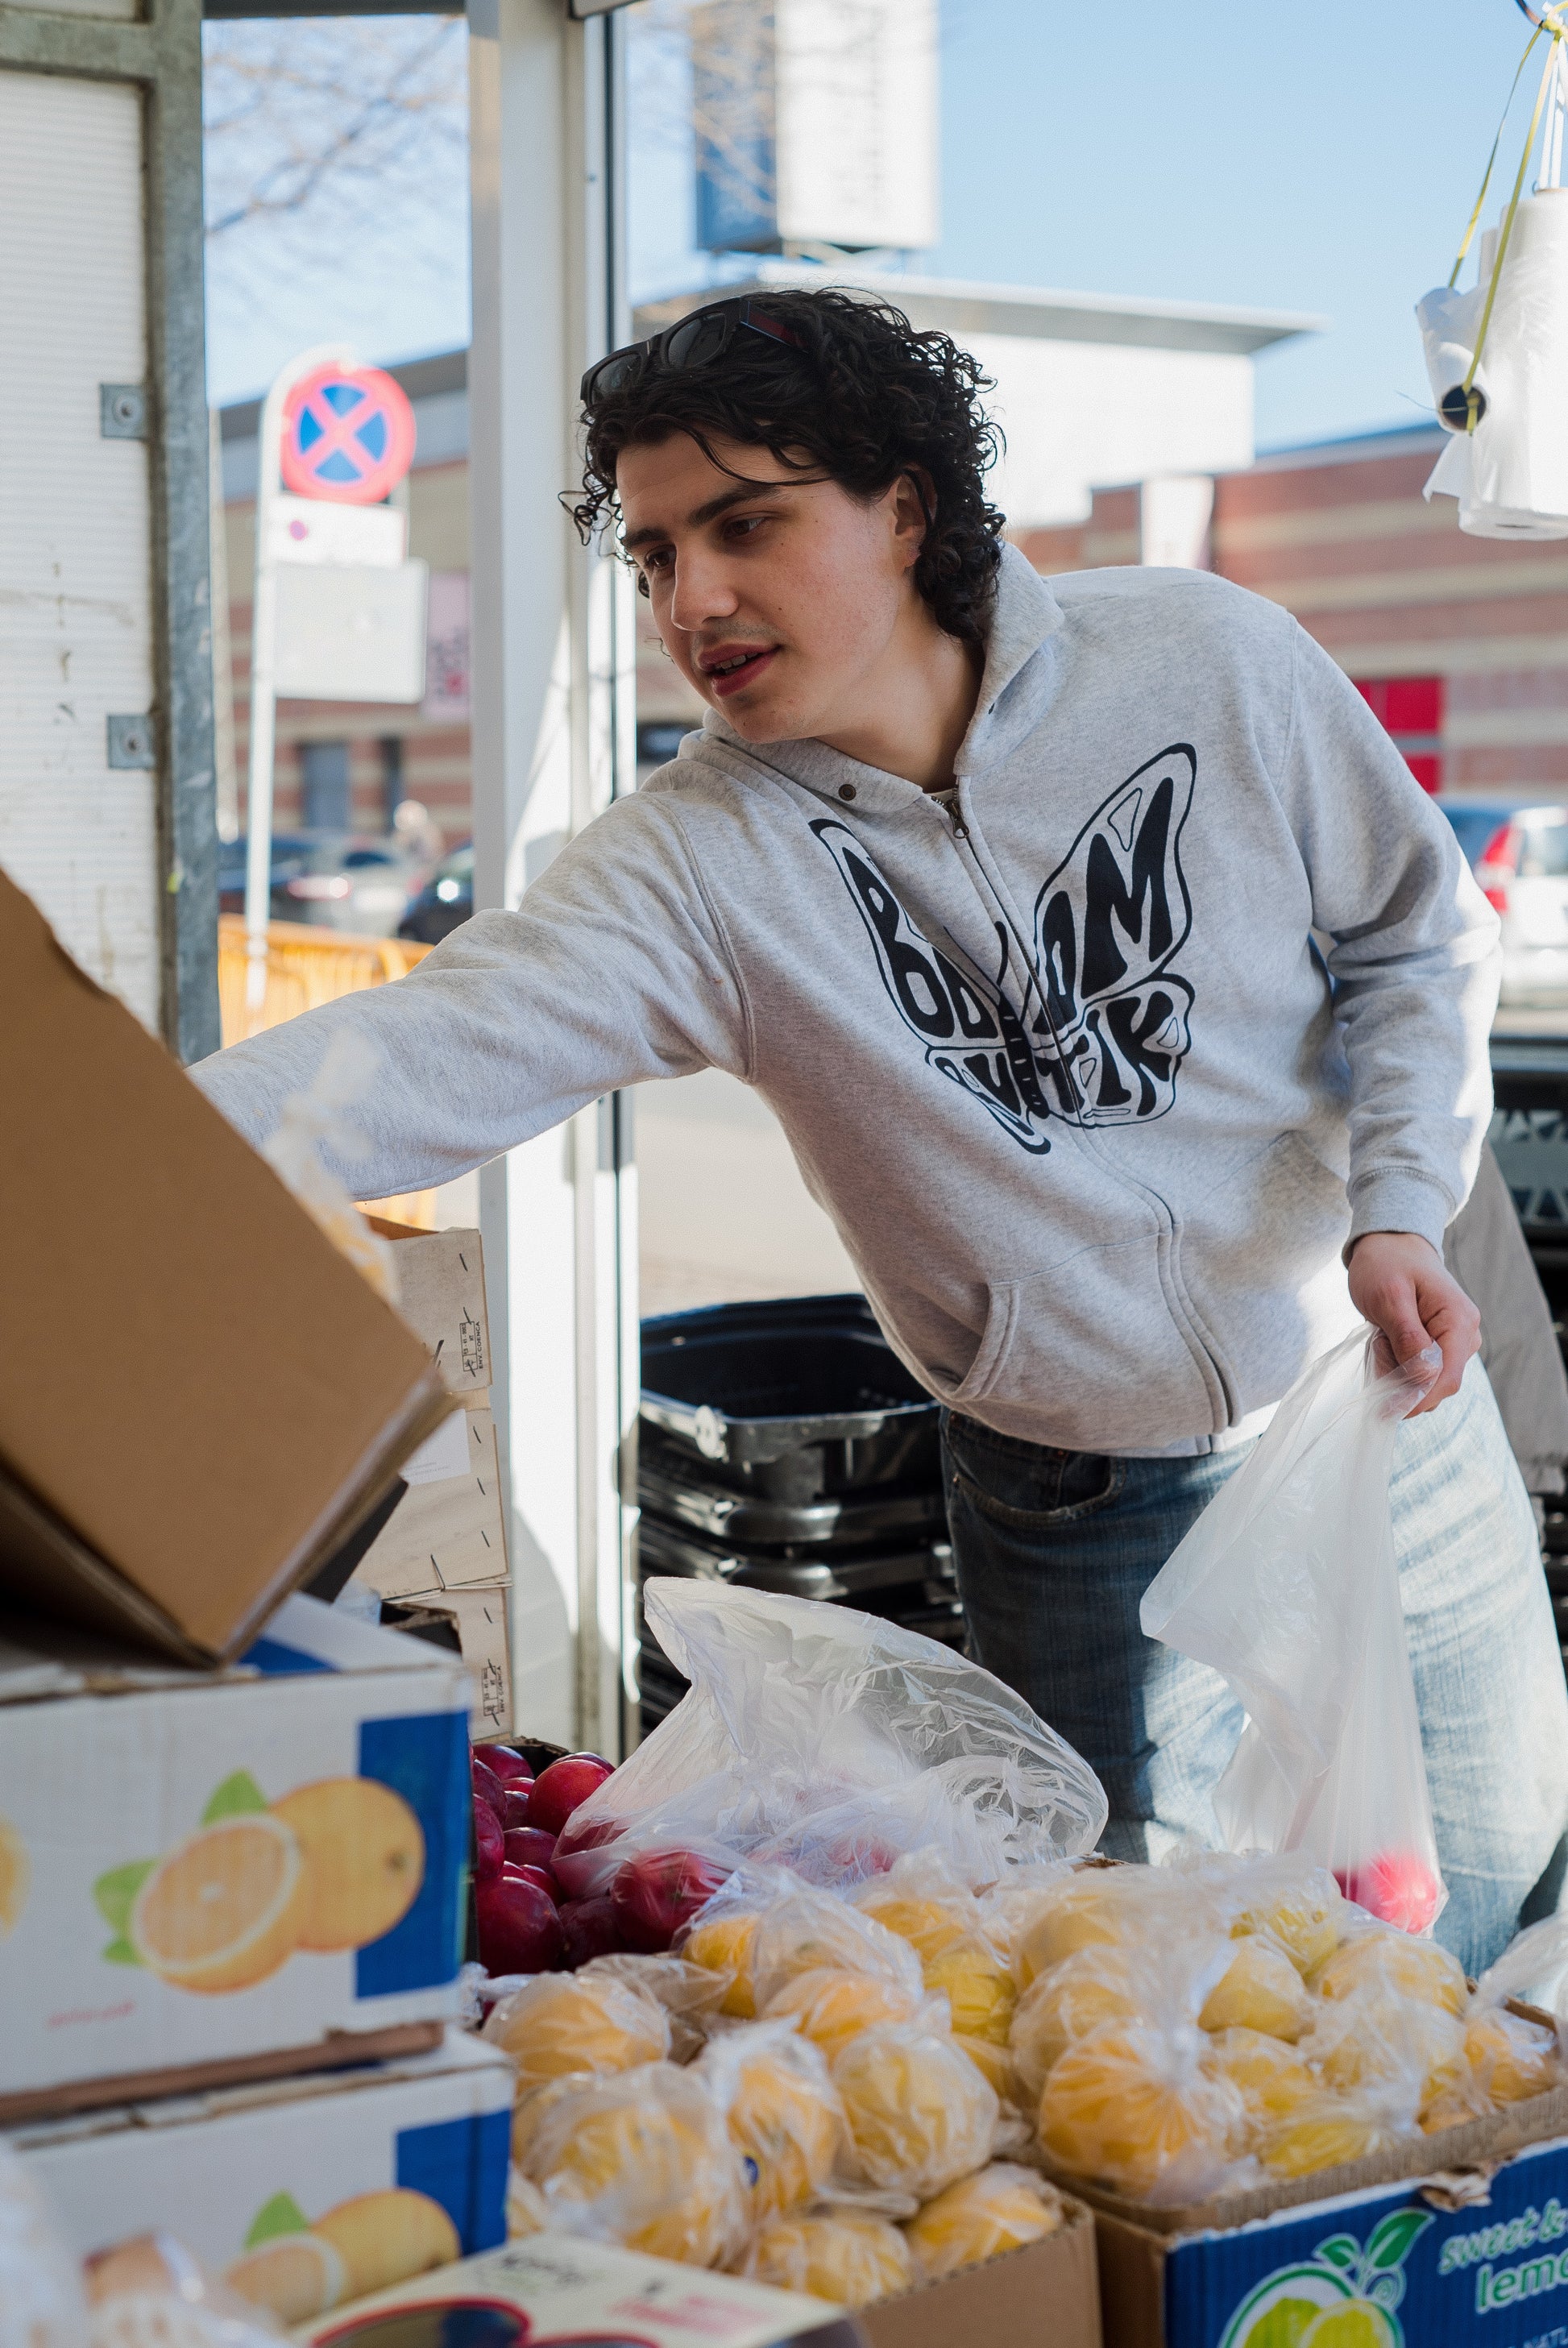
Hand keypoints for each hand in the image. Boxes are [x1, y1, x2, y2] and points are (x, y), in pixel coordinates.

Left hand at [1346, 1230, 1480, 1415]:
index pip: (1446, 1379)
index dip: (1417, 1399)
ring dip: (1397, 1372)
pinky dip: (1397, 1365)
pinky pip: (1420, 1370)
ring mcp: (1455, 1342)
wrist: (1390, 1244)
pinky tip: (1384, 1341)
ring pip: (1426, 1380)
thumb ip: (1408, 1338)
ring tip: (1380, 1337)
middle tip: (1377, 1346)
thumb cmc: (1387, 1263)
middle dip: (1403, 1382)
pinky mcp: (1441, 1345)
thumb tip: (1424, 1378)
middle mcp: (1465, 1336)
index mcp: (1459, 1322)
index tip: (1385, 1408)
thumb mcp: (1389, 1297)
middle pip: (1437, 1384)